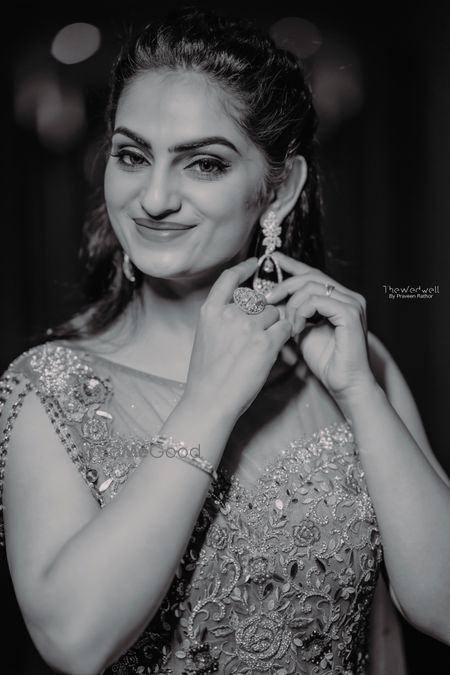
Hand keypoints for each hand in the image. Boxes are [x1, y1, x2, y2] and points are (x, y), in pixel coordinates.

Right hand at [184, 257, 292, 420]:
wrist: (210, 400)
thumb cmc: (207, 376)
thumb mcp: (205, 338)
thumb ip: (221, 319)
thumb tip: (242, 311)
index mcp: (210, 311)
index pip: (229, 279)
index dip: (244, 268)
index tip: (255, 263)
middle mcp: (229, 313)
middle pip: (258, 300)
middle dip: (264, 314)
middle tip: (261, 334)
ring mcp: (248, 326)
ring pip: (274, 313)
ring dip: (275, 326)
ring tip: (264, 347)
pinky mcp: (266, 342)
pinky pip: (285, 328)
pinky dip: (286, 335)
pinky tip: (278, 346)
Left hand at [265, 251, 376, 401]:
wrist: (344, 383)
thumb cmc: (325, 361)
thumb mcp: (302, 330)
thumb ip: (293, 313)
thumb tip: (273, 300)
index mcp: (339, 298)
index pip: (312, 274)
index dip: (292, 265)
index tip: (272, 259)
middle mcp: (349, 296)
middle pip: (310, 277)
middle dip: (285, 286)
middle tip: (267, 300)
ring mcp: (352, 303)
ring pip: (311, 287)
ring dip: (292, 305)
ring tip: (288, 326)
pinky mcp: (351, 314)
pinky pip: (318, 301)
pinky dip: (301, 312)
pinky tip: (296, 329)